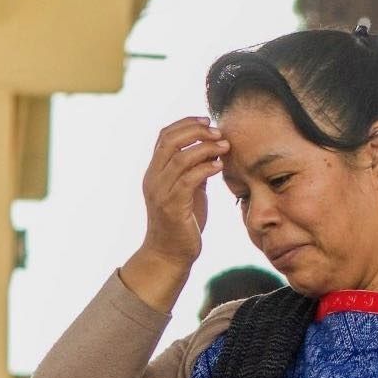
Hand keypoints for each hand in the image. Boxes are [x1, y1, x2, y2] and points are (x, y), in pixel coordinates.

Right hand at [120, 117, 226, 312]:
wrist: (169, 255)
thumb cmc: (181, 223)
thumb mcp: (187, 191)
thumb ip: (193, 170)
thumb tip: (212, 149)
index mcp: (154, 172)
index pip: (164, 135)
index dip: (186, 123)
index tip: (208, 121)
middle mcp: (153, 179)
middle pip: (171, 140)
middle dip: (197, 131)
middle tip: (219, 133)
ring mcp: (160, 193)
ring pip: (181, 157)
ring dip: (206, 148)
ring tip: (224, 148)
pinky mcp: (172, 206)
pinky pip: (189, 179)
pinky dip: (206, 168)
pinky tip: (220, 166)